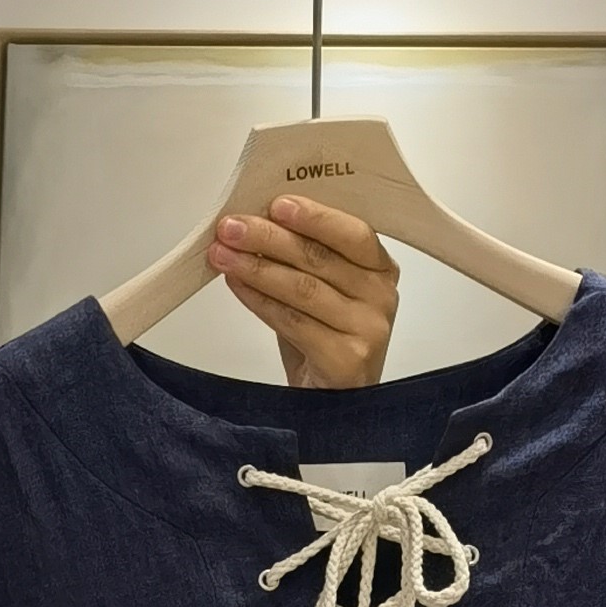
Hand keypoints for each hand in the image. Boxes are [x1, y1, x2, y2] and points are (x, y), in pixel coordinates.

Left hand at [208, 193, 399, 390]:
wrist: (333, 402)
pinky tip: (236, 286)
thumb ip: (300, 257)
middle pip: (321, 258)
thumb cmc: (325, 339)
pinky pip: (294, 323)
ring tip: (223, 254)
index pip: (352, 233)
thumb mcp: (320, 289)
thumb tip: (254, 224)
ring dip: (256, 268)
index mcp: (380, 269)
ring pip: (304, 289)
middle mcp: (382, 296)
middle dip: (269, 238)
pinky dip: (260, 302)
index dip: (314, 217)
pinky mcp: (348, 360)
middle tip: (232, 227)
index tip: (275, 204)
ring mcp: (369, 329)